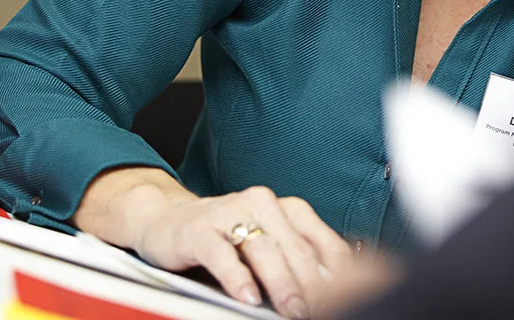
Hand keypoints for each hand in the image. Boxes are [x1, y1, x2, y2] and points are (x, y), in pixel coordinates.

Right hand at [79, 169, 351, 317]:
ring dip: (281, 284)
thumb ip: (297, 262)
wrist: (166, 220)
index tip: (346, 299)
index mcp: (287, 208)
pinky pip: (222, 254)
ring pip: (263, 249)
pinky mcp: (199, 229)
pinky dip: (237, 277)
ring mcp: (229, 212)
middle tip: (319, 310)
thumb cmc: (225, 239)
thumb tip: (334, 291)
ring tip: (292, 310)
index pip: (321, 242)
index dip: (336, 274)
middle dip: (311, 284)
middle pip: (295, 248)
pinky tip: (248, 296)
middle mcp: (261, 204)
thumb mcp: (268, 246)